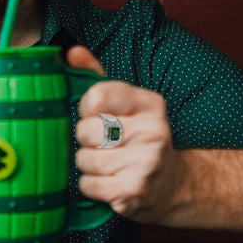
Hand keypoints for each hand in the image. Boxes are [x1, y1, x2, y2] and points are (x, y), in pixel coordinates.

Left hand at [66, 46, 184, 223]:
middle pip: (85, 130)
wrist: (171, 183)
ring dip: (88, 165)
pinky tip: (109, 182)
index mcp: (149, 103)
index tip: (97, 116)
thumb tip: (71, 52)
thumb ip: (96, 75)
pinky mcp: (134, 191)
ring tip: (108, 165)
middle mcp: (152, 131)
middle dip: (86, 140)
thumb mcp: (125, 104)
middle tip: (104, 145)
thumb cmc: (138, 138)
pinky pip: (88, 185)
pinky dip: (92, 186)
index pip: (95, 96)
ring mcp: (146, 163)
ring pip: (84, 160)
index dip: (86, 109)